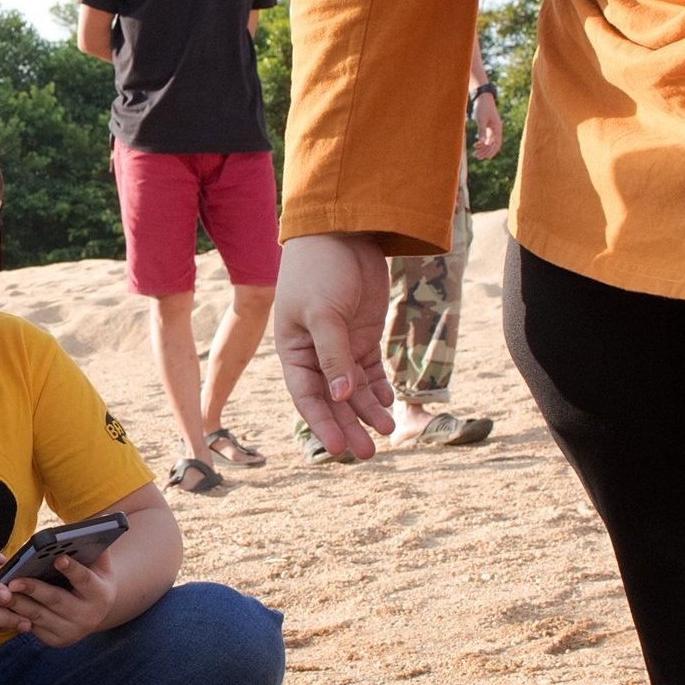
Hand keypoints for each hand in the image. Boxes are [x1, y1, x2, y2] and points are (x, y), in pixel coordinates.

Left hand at [6, 551, 115, 650]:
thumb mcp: (100, 564)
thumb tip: (97, 520)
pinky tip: (1, 605)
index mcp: (101, 594)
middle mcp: (88, 616)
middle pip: (56, 600)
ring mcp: (71, 632)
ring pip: (39, 616)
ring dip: (18, 604)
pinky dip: (15, 616)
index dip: (72, 569)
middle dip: (33, 590)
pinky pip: (31, 627)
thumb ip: (96, 545)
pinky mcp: (55, 640)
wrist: (94, 612)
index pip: (85, 580)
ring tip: (0, 592)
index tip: (58, 558)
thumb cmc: (93, 578)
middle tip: (13, 581)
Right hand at [275, 232, 397, 460]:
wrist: (342, 231)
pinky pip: (371, 371)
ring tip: (388, 431)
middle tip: (368, 453)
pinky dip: (380, 388)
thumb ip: (333, 355)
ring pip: (355, 389)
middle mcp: (315, 354)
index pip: (307, 396)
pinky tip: (390, 404)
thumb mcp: (323, 313)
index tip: (338, 449)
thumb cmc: (319, 269)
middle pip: (333, 400)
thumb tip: (341, 397)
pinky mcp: (364, 336)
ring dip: (369, 410)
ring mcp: (342, 346)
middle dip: (349, 425)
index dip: (321, 423)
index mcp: (294, 351)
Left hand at [471, 89, 505, 160]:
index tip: (485, 157)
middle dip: (486, 151)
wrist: (482, 98)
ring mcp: (492, 129)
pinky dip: (482, 142)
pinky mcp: (488, 127)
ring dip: (483, 148)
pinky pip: (486, 138)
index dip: (492, 151)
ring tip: (475, 154)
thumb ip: (482, 131)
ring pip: (489, 142)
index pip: (497, 143)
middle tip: (477, 157)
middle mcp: (496, 129)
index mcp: (497, 128)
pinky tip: (476, 145)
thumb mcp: (481, 120)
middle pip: (493, 144)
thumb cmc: (482, 107)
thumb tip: (482, 143)